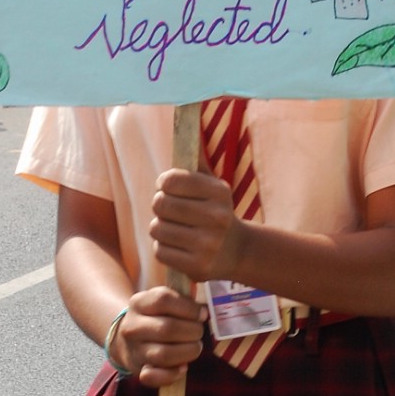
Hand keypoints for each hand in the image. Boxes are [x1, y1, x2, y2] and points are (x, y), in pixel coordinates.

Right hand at [109, 285, 206, 386]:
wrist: (127, 340)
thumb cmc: (155, 318)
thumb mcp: (163, 303)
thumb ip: (183, 302)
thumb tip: (203, 313)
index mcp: (138, 303)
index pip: (163, 300)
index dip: (189, 308)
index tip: (202, 314)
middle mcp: (132, 327)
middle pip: (167, 328)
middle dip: (193, 331)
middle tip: (199, 332)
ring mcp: (134, 350)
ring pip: (164, 354)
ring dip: (188, 352)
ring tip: (195, 347)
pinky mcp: (138, 370)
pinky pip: (154, 377)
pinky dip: (172, 374)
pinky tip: (183, 367)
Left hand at [150, 168, 242, 283]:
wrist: (237, 250)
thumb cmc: (215, 210)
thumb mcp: (212, 185)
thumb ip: (196, 161)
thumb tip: (188, 129)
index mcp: (219, 192)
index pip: (171, 180)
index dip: (164, 183)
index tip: (167, 187)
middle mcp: (217, 217)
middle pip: (160, 204)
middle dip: (160, 205)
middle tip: (169, 210)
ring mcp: (208, 244)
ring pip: (157, 229)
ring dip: (161, 228)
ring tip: (175, 229)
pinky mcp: (198, 266)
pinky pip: (161, 251)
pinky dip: (164, 248)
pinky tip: (179, 246)